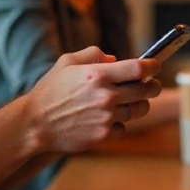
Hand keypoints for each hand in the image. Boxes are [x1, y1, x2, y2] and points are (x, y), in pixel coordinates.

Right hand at [25, 46, 161, 153]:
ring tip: (124, 102)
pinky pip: (123, 128)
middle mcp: (106, 96)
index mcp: (98, 75)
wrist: (34, 123)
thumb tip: (115, 60)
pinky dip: (118, 124)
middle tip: (152, 85)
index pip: (138, 68)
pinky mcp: (103, 136)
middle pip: (146, 90)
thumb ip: (93, 54)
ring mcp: (106, 117)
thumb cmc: (50, 91)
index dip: (152, 65)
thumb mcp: (67, 62)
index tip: (155, 65)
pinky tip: (106, 119)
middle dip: (153, 86)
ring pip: (138, 110)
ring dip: (135, 105)